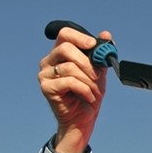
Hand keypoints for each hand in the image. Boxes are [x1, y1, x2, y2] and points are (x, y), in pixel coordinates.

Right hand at [38, 27, 110, 152]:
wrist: (83, 119)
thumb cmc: (89, 93)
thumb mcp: (99, 71)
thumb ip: (101, 53)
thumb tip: (106, 35)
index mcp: (60, 52)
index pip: (64, 33)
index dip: (79, 37)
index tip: (94, 45)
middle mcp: (49, 61)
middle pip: (65, 48)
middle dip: (87, 62)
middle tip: (98, 75)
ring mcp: (45, 74)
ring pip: (70, 67)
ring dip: (88, 80)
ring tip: (94, 90)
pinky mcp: (46, 87)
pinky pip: (69, 81)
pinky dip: (84, 89)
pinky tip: (88, 97)